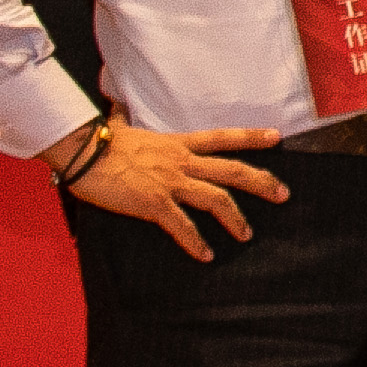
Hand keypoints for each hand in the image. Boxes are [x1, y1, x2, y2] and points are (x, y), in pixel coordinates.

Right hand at [64, 118, 289, 261]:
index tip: (277, 138)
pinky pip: (182, 226)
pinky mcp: (154, 202)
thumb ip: (126, 122)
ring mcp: (170, 182)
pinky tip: (206, 255)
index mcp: (178, 143)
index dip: (252, 137)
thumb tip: (115, 110)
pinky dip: (196, 242)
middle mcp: (181, 161)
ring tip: (246, 234)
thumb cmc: (100, 142)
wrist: (82, 152)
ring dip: (235, 218)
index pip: (223, 137)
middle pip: (232, 169)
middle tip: (283, 195)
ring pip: (216, 199)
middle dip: (261, 182)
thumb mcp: (122, 128)